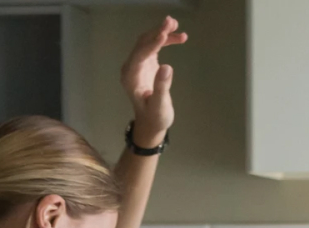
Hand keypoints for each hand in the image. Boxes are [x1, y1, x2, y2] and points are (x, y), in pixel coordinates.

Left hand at [121, 16, 187, 144]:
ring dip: (161, 33)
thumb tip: (167, 67)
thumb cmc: (155, 118)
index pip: (140, 54)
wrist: (151, 124)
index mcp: (131, 77)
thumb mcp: (160, 106)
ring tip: (176, 25)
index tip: (165, 34)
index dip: (152, 44)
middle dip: (157, 32)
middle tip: (172, 22)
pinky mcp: (146, 64)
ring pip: (148, 42)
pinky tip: (178, 37)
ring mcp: (138, 65)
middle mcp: (131, 67)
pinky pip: (154, 47)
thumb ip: (161, 87)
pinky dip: (164, 41)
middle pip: (143, 43)